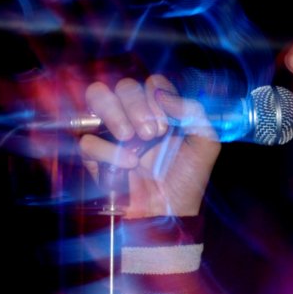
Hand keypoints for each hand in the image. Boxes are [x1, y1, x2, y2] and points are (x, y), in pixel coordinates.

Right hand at [79, 74, 221, 217]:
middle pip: (124, 85)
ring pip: (97, 96)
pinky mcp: (95, 155)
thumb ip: (194, 112)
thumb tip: (163, 94)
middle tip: (152, 133)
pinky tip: (128, 164)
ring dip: (115, 113)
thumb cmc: (188, 177)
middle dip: (137, 106)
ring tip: (131, 138)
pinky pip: (86, 140)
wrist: (171, 211)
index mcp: (161, 109)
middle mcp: (135, 114)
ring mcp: (113, 131)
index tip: (168, 124)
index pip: (152, 82)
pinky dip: (107, 151)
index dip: (158, 97)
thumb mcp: (206, 144)